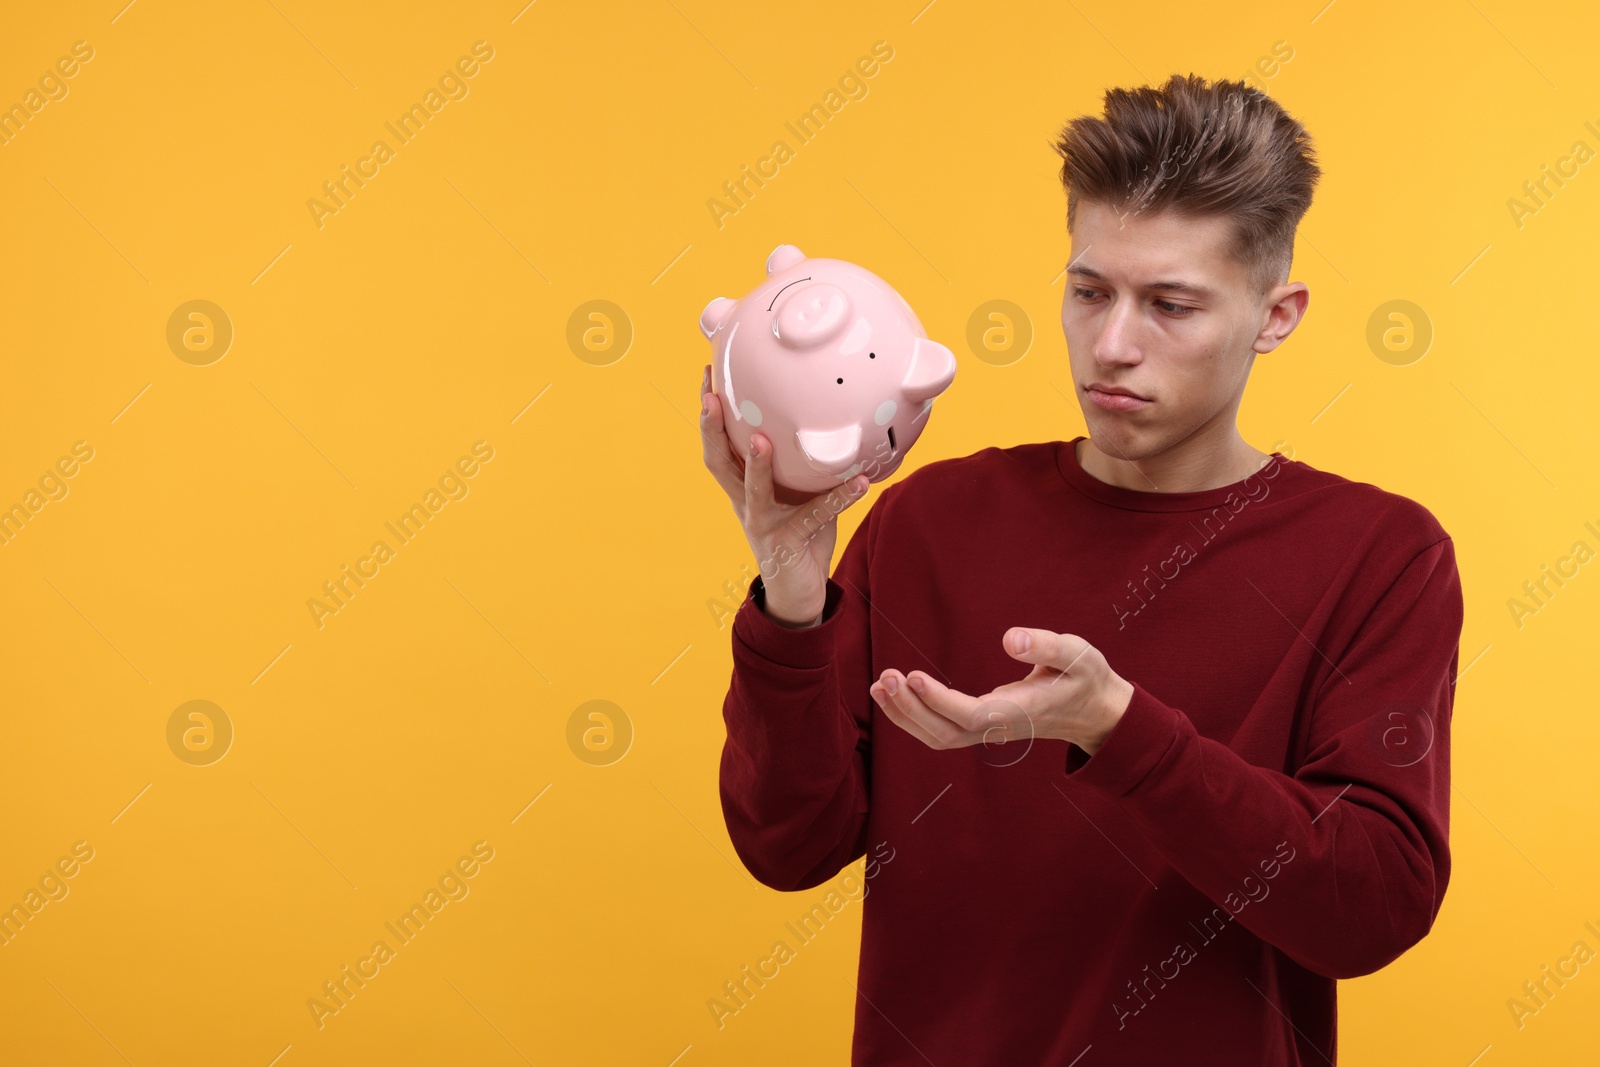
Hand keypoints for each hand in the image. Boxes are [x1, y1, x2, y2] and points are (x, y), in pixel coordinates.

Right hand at [699, 363, 869, 623]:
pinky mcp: (787, 544)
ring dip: (757, 466)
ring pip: (753, 492)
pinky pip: (814, 516)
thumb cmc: (798, 533)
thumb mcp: (796, 491)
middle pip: (718, 463)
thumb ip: (802, 460)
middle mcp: (745, 503)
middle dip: (711, 429)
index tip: (708, 374)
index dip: (709, 412)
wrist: (798, 591)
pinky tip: (858, 482)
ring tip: (762, 440)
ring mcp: (762, 524)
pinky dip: (838, 499)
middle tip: (710, 397)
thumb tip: (830, 416)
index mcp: (742, 487)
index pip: (718, 444)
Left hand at [868, 627, 1134, 755]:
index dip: (938, 701)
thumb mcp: (1077, 655)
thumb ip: (1047, 647)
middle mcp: (997, 727)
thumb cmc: (1085, 678)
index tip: (912, 677)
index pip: (971, 715)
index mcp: (1019, 713)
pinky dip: (913, 717)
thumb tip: (1010, 638)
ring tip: (880, 685)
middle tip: (886, 678)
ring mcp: (987, 730)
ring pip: (938, 737)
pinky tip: (894, 695)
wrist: (1093, 711)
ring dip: (905, 715)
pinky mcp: (980, 725)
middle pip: (945, 733)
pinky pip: (939, 731)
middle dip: (911, 710)